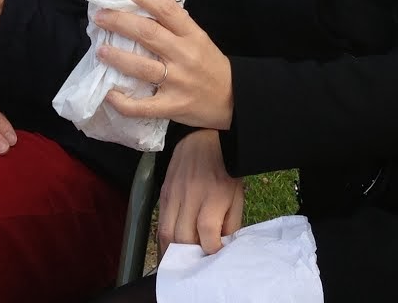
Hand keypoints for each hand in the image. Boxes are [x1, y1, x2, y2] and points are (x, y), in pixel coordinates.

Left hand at [94, 0, 233, 130]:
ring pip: (141, 67)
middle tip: (100, 17)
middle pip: (147, 34)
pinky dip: (123, 102)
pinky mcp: (172, 106)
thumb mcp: (199, 39)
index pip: (167, 10)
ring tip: (100, 50)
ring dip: (117, 57)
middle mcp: (184, 56)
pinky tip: (109, 94)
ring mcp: (177, 82)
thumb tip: (143, 11)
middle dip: (119, 22)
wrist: (234, 100)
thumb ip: (176, 28)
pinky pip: (142, 106)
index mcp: (192, 36)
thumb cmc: (211, 66)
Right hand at [158, 130, 242, 254]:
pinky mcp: (163, 192)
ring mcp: (174, 193)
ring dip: (173, 251)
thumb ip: (230, 224)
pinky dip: (164, 237)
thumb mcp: (237, 196)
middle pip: (183, 238)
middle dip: (190, 256)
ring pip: (166, 233)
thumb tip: (220, 248)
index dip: (211, 250)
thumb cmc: (226, 169)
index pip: (207, 233)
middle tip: (197, 261)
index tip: (215, 255)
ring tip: (180, 260)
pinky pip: (160, 221)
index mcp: (215, 196)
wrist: (205, 137)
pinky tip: (171, 244)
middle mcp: (191, 196)